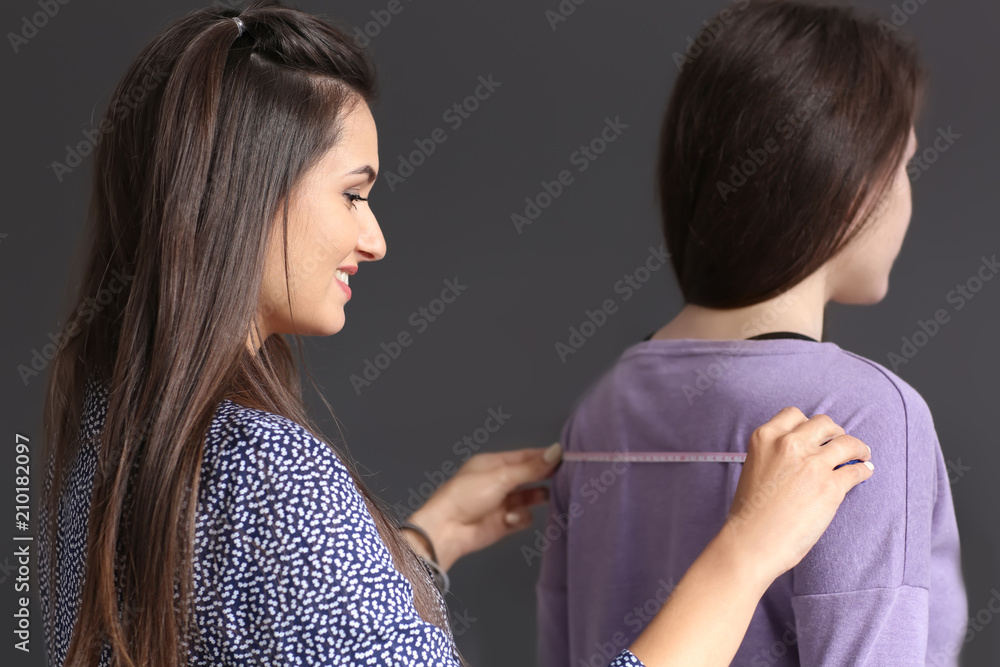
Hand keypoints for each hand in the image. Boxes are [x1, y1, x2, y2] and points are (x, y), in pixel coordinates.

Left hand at [405, 444, 562, 570]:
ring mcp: (501, 503)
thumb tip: (556, 451)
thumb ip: (531, 468)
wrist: (447, 530)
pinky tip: (512, 518)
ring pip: (529, 498)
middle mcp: (498, 481)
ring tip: (545, 497)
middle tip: (564, 477)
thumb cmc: (467, 496)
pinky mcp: (503, 523)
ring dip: (535, 498)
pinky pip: (522, 517)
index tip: (567, 457)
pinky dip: (521, 518)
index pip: (525, 457)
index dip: (545, 457)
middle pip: (528, 476)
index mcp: (493, 464)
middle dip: (543, 477)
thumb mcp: (501, 477)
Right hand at [719, 406, 873, 585]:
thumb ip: (774, 453)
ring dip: (857, 448)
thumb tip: (801, 454)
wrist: (751, 541)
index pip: (795, 415)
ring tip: (862, 455)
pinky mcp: (832, 486)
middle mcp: (790, 444)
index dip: (808, 424)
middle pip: (824, 423)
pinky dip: (864, 470)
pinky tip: (864, 473)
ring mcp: (813, 463)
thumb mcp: (754, 467)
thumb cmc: (749, 512)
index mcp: (766, 437)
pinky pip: (857, 471)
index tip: (815, 434)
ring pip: (847, 442)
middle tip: (839, 443)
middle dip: (834, 432)